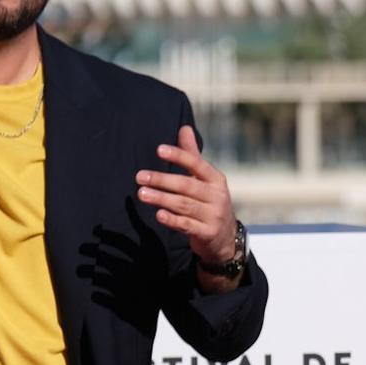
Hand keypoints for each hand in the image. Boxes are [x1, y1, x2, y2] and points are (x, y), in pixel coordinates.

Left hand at [136, 126, 240, 276]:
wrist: (226, 237)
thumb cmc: (209, 202)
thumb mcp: (206, 180)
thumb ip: (193, 155)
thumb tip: (184, 128)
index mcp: (216, 180)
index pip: (197, 164)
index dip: (179, 156)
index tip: (159, 150)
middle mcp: (217, 196)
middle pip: (187, 185)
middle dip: (162, 180)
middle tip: (140, 176)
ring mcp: (213, 215)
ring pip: (184, 205)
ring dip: (162, 199)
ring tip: (142, 193)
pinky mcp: (207, 232)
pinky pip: (187, 225)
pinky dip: (173, 220)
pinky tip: (158, 214)